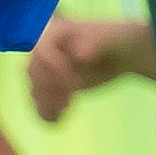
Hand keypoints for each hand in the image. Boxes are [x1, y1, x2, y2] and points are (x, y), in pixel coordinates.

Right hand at [28, 16, 151, 123]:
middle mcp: (45, 51)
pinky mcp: (51, 88)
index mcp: (54, 33)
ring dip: (46, 104)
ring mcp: (46, 71)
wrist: (121, 55)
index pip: (40, 52)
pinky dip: (46, 113)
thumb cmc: (116, 40)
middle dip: (49, 90)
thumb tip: (80, 54)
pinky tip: (58, 121)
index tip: (74, 85)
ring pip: (35, 90)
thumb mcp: (110, 38)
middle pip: (34, 73)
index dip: (52, 70)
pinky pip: (41, 103)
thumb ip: (95, 42)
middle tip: (69, 103)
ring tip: (65, 113)